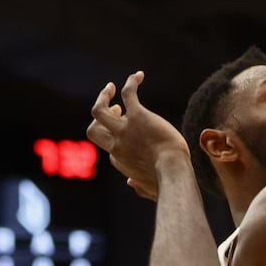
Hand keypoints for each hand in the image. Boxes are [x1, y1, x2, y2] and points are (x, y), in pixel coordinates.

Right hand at [86, 71, 187, 200]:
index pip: (110, 146)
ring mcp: (124, 130)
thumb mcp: (148, 189)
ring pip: (99, 110)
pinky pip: (128, 93)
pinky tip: (139, 76)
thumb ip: (139, 187)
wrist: (172, 171)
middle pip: (93, 129)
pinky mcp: (138, 116)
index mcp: (119, 160)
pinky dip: (131, 83)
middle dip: (100, 117)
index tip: (131, 132)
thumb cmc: (165, 182)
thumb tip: (130, 183)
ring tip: (111, 87)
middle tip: (113, 106)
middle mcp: (116, 144)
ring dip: (103, 96)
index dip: (117, 138)